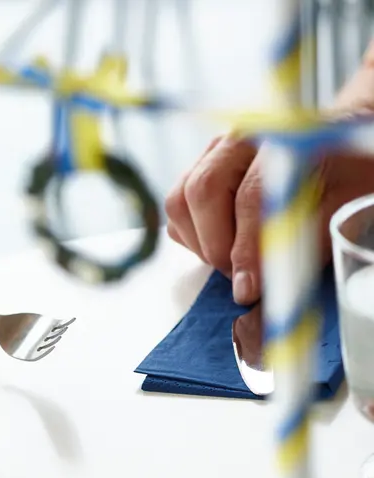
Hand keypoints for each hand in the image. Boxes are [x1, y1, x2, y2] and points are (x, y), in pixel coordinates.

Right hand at [165, 135, 373, 304]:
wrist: (344, 145)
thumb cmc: (350, 172)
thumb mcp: (343, 206)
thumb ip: (303, 241)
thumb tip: (255, 286)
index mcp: (280, 138)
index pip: (252, 197)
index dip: (247, 249)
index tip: (248, 288)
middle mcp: (238, 140)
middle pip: (201, 192)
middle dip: (215, 246)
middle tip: (239, 278)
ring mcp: (213, 153)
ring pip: (179, 201)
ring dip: (200, 243)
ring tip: (234, 261)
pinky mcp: (198, 170)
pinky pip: (178, 209)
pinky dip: (193, 236)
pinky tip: (225, 243)